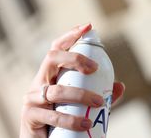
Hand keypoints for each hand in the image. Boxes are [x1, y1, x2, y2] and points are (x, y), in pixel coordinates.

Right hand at [20, 23, 124, 137]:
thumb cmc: (64, 118)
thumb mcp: (82, 104)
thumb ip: (100, 94)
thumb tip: (120, 86)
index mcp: (51, 75)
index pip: (57, 48)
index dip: (70, 36)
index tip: (88, 26)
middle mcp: (40, 82)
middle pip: (52, 58)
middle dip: (74, 58)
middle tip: (94, 68)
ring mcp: (32, 98)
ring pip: (55, 90)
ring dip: (80, 95)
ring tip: (98, 103)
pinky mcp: (30, 116)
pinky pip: (51, 115)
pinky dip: (70, 120)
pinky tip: (84, 124)